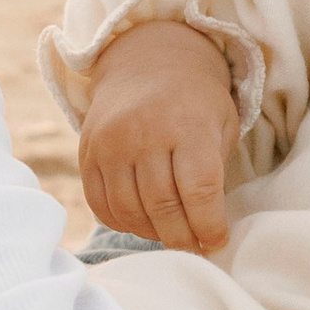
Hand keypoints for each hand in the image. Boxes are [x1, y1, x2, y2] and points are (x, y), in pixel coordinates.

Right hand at [77, 21, 238, 251]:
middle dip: (182, 238)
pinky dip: (121, 222)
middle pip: (162, 206)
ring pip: (129, 210)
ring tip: (170, 235)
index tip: (217, 242)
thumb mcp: (222, 121)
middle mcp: (144, 133)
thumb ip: (216, 169)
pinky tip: (141, 222)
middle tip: (194, 249)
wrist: (145, 60)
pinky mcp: (87, 152)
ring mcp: (111, 143)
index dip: (209, 225)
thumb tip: (209, 228)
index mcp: (187, 124)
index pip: (199, 190)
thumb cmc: (194, 100)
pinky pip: (100, 203)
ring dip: (152, 233)